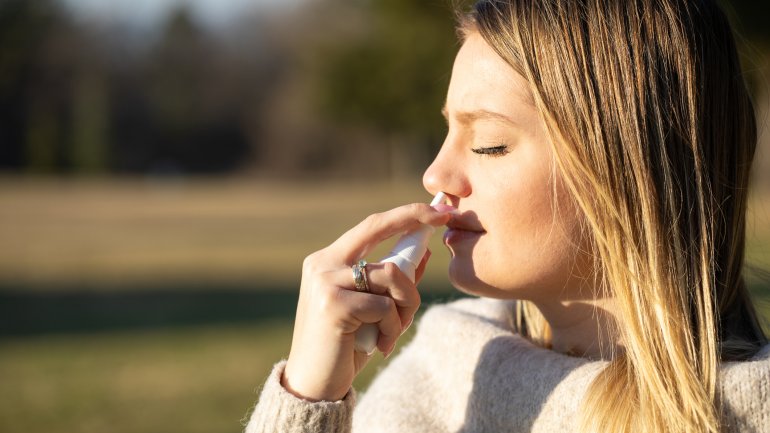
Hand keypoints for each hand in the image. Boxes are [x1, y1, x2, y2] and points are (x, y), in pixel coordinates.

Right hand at [281, 203, 451, 401]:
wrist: (313, 387)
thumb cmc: (345, 346)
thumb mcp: (371, 308)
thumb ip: (392, 279)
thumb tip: (424, 248)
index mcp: (327, 260)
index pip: (370, 226)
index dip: (404, 214)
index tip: (437, 208)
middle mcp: (322, 264)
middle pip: (377, 228)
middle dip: (414, 218)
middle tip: (445, 217)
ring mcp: (325, 282)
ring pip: (391, 274)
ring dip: (406, 305)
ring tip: (393, 331)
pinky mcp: (333, 305)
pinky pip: (384, 305)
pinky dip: (392, 326)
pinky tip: (379, 345)